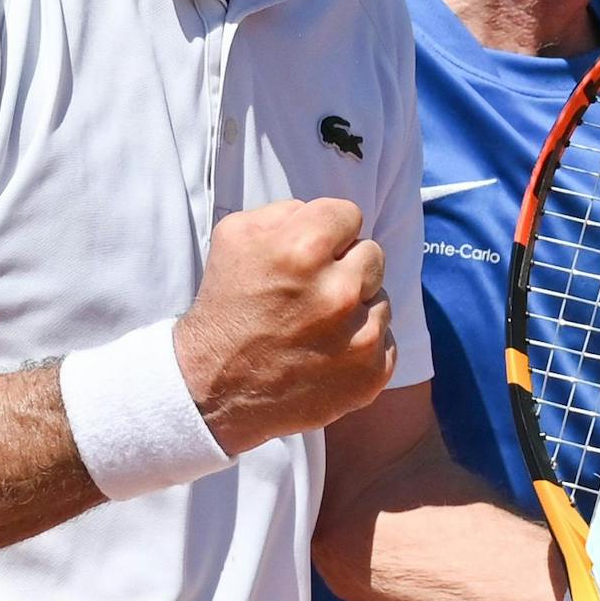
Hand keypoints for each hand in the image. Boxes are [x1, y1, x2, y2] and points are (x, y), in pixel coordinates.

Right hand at [176, 198, 394, 454]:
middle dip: (345, 267)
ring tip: (317, 325)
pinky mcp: (370, 374)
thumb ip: (286, 212)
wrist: (214, 388)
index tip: (311, 254)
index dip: (328, 232)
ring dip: (355, 308)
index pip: (349, 214)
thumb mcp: (235, 236)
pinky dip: (361, 346)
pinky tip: (327, 354)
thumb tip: (323, 216)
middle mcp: (338, 291)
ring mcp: (359, 337)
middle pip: (373, 254)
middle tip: (313, 291)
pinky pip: (386, 341)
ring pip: (381, 299)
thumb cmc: (226, 305)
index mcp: (304, 249)